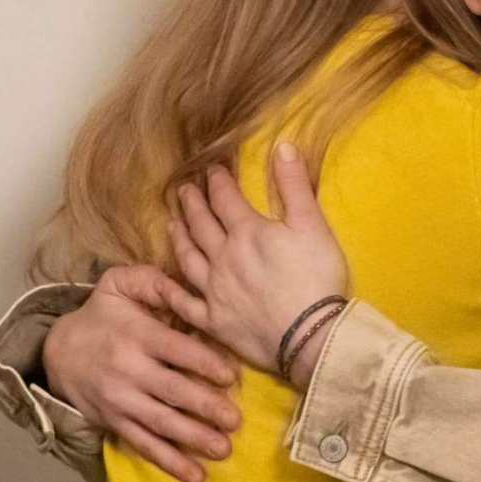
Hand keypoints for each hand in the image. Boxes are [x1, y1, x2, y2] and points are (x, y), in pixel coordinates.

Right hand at [42, 264, 236, 481]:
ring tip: (223, 449)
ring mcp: (121, 401)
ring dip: (194, 439)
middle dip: (206, 408)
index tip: (231, 377)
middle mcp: (128, 370)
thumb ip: (154, 282)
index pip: (175, 350)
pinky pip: (144, 445)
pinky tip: (196, 477)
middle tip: (235, 420)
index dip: (204, 363)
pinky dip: (170, 463)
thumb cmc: (102, 316)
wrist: (58, 352)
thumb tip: (188, 287)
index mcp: (136, 335)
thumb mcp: (119, 285)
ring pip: (161, 423)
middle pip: (172, 391)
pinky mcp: (116, 422)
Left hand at [171, 141, 349, 377]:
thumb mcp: (313, 225)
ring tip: (171, 223)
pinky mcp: (213, 321)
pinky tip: (163, 281)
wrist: (311, 335)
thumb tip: (281, 146)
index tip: (211, 170)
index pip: (225, 198)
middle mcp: (222, 257)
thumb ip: (295, 186)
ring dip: (178, 237)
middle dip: (192, 203)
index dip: (216, 181)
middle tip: (183, 190)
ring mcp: (214, 290)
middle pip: (200, 224)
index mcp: (247, 232)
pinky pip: (184, 303)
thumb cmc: (317, 278)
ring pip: (187, 258)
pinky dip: (171, 290)